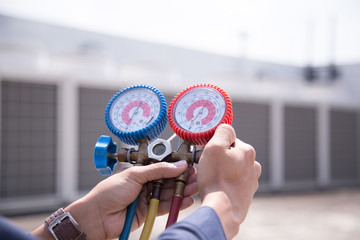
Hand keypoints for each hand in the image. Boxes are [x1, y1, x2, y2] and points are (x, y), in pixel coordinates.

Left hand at [33, 160, 197, 239]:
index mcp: (141, 171)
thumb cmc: (109, 192)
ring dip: (182, 190)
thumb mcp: (134, 175)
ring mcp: (148, 197)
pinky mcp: (149, 211)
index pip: (163, 166)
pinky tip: (186, 199)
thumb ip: (158, 170)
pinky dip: (176, 203)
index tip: (189, 165)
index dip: (176, 165)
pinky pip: (166, 206)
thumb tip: (177, 164)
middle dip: (182, 178)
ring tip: (195, 187)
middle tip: (195, 176)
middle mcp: (145, 183)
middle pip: (168, 180)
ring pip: (169, 192)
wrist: (97, 216)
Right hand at [197, 124, 260, 238]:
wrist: (222, 210)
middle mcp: (253, 165)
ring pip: (231, 170)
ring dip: (222, 173)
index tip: (208, 154)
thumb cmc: (217, 180)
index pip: (229, 140)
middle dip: (219, 160)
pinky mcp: (246, 195)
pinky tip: (217, 190)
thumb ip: (222, 132)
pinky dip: (224, 185)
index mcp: (247, 151)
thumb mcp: (214, 147)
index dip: (215, 146)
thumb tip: (227, 128)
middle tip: (208, 168)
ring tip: (212, 181)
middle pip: (231, 156)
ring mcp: (251, 181)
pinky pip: (232, 184)